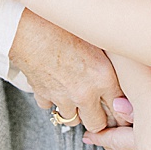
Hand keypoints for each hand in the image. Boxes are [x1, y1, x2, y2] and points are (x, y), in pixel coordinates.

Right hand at [9, 9, 129, 132]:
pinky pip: (50, 107)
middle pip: (96, 124)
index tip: (118, 110)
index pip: (120, 111)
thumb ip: (108, 61)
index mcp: (103, 77)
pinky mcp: (43, 95)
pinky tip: (54, 84)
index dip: (120, 112)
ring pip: (72, 119)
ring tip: (74, 94)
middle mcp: (84, 92)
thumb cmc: (63, 24)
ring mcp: (62, 97)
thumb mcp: (95, 38)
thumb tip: (120, 72)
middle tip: (98, 109)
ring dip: (74, 110)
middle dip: (97, 118)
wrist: (30, 25)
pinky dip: (52, 99)